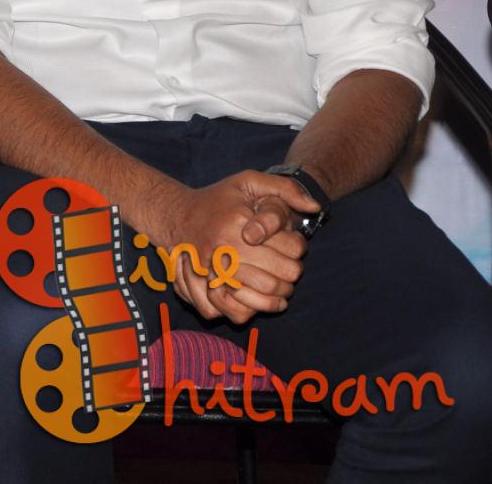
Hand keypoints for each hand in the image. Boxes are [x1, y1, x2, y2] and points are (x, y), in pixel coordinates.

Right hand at [150, 171, 314, 324]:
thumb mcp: (248, 181)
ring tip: (282, 288)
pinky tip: (262, 301)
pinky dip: (254, 310)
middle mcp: (225, 248)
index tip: (294, 244)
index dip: (300, 246)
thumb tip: (315, 207)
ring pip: (265, 294)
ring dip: (281, 294)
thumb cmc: (218, 199)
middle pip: (284, 273)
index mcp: (239, 223)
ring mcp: (213, 270)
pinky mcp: (205, 286)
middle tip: (291, 268)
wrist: (176, 215)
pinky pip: (237, 310)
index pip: (293, 247)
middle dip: (294, 272)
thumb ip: (285, 188)